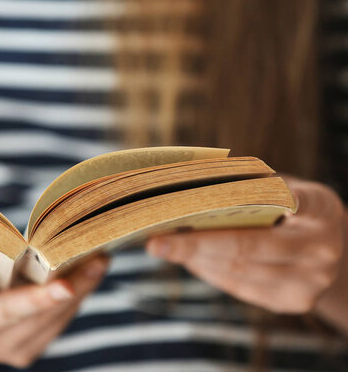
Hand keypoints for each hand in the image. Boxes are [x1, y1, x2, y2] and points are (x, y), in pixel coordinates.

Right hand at [0, 256, 108, 367]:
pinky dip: (75, 300)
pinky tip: (91, 275)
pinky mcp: (21, 354)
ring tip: (97, 263)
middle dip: (38, 299)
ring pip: (38, 322)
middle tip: (66, 283)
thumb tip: (24, 219)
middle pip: (3, 314)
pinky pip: (53, 327)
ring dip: (73, 292)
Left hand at [146, 178, 344, 313]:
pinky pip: (240, 288)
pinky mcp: (292, 302)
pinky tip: (186, 259)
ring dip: (196, 260)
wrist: (332, 247)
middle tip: (156, 241)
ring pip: (240, 272)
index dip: (244, 202)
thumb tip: (189, 184)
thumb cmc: (295, 207)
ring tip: (163, 248)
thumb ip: (251, 186)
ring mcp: (310, 282)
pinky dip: (209, 272)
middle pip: (249, 247)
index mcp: (321, 210)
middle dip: (196, 244)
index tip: (205, 202)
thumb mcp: (286, 187)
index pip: (284, 201)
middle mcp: (321, 250)